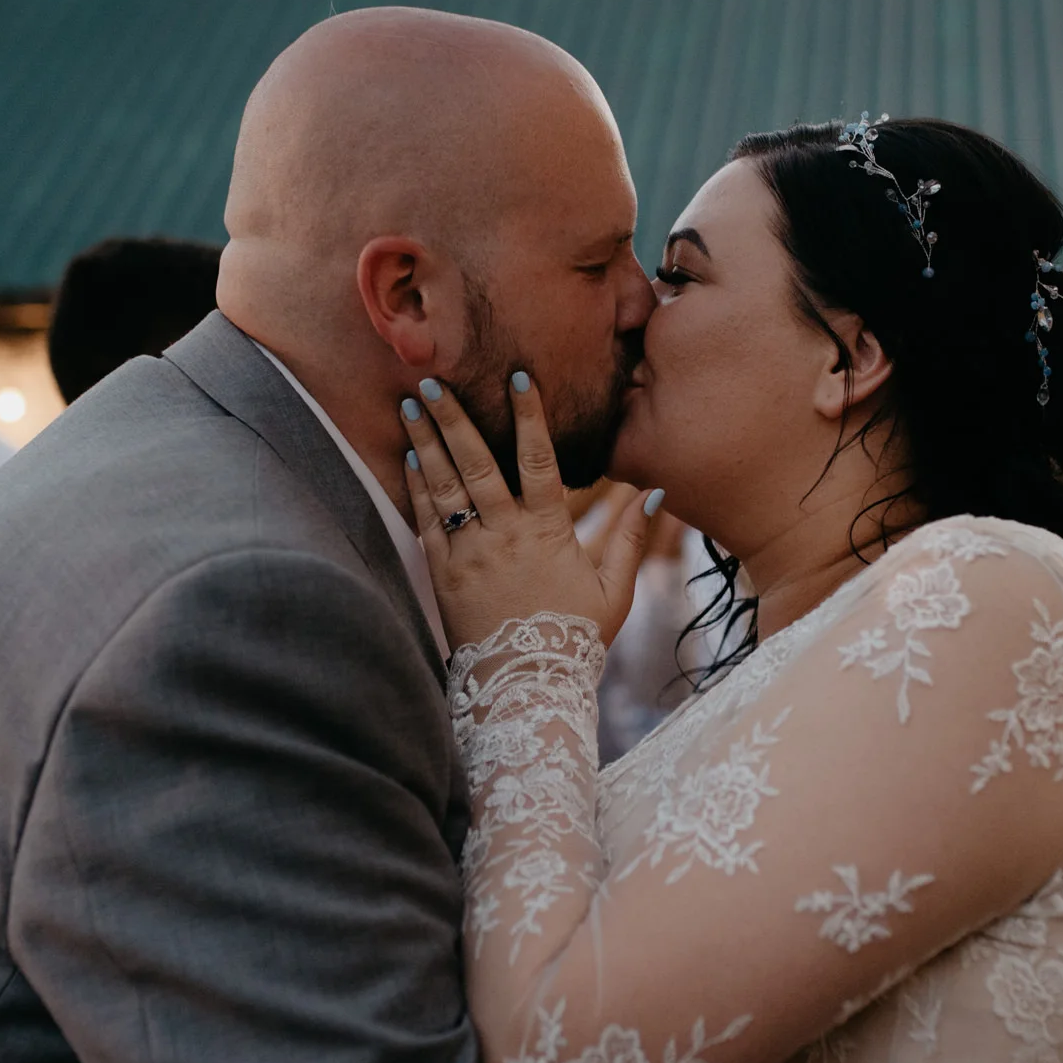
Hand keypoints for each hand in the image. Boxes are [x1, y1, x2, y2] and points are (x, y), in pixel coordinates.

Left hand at [399, 371, 661, 651]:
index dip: (529, 415)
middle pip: (476, 463)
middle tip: (431, 379)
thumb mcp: (614, 590)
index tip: (518, 375)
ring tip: (408, 403)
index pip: (539, 459)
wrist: (526, 686)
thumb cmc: (574, 638)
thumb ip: (631, 538)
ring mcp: (469, 553)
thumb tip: (653, 490)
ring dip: (425, 441)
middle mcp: (504, 535)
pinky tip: (410, 457)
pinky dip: (417, 486)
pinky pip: (427, 521)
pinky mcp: (443, 575)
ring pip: (444, 486)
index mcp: (548, 532)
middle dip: (452, 417)